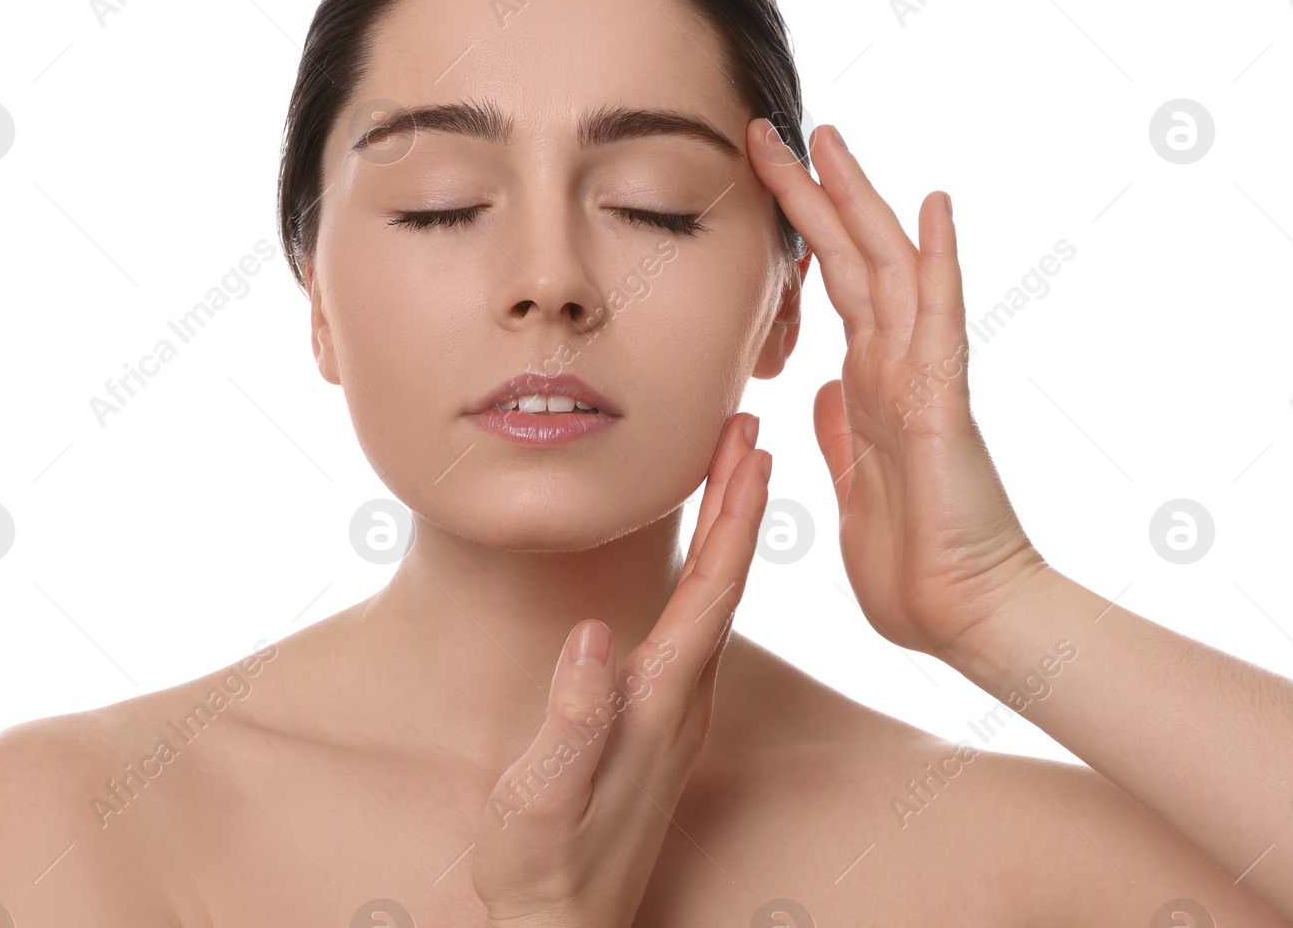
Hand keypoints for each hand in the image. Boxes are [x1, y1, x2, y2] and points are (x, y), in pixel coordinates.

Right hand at [471, 412, 770, 927]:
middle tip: (750, 424)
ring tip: (735, 466)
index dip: (732, 514)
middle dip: (741, 498)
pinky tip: (702, 553)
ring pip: (717, 598)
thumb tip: (593, 633)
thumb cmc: (542, 867)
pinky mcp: (660, 720)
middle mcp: (683, 701)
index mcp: (660, 704)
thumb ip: (572, 722)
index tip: (748, 445)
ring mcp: (677, 711)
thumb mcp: (542, 802)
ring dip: (731, 527)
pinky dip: (709, 569)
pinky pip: (698, 623)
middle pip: (726, 580)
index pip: (711, 590)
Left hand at [747, 117, 1048, 661]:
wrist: (966, 620)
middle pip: (852, 260)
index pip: (830, 289)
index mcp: (869, 386)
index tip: (764, 182)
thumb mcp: (853, 486)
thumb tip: (820, 389)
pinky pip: (941, 320)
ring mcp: (924, 379)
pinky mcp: (945, 404)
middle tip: (772, 131)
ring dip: (858, 201)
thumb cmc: (915, 567)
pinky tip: (934, 205)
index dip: (798, 233)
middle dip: (811, 194)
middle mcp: (897, 368)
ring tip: (828, 138)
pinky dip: (938, 261)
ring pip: (889, 269)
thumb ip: (839, 432)